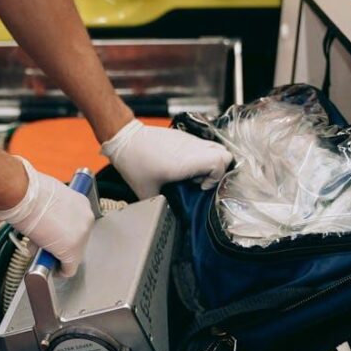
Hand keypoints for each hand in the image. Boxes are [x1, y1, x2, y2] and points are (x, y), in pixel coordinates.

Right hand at [0, 158, 93, 277]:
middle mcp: (86, 220)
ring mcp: (81, 236)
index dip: (64, 234)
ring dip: (57, 255)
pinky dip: (60, 271)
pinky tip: (52, 270)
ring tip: (42, 253)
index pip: (77, 225)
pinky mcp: (71, 251)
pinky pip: (69, 268)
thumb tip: (46, 226)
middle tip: (45, 246)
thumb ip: (53, 213)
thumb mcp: (48, 199)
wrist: (24, 195)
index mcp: (82, 204)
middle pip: (77, 241)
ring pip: (72, 255)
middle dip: (60, 245)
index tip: (55, 237)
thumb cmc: (29, 192)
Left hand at [101, 119, 232, 199]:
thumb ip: (162, 203)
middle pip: (225, 154)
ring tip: (193, 173)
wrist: (125, 138)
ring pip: (216, 147)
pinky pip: (203, 144)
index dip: (216, 177)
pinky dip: (201, 156)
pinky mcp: (183, 136)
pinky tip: (184, 165)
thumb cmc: (134, 162)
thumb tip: (169, 214)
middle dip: (218, 170)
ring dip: (210, 162)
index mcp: (185, 162)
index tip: (201, 186)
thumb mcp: (146, 190)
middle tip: (200, 180)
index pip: (220, 162)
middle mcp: (191, 148)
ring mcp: (189, 140)